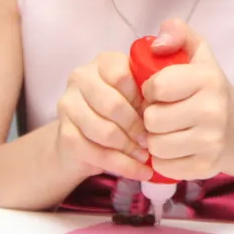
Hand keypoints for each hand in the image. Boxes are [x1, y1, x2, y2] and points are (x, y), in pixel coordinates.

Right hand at [54, 50, 153, 180]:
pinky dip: (123, 166)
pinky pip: (96, 154)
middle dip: (136, 127)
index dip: (141, 98)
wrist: (84, 139)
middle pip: (112, 104)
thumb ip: (151, 92)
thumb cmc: (121, 111)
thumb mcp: (137, 95)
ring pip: (104, 131)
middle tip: (153, 141)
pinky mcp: (65, 135)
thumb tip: (168, 107)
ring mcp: (68, 106)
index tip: (157, 114)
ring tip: (146, 156)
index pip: (122, 75)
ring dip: (130, 148)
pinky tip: (140, 171)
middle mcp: (80, 78)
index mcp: (103, 62)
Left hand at [138, 20, 233, 180]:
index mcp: (207, 79)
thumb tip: (156, 44)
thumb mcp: (197, 51)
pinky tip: (174, 148)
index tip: (158, 91)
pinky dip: (163, 159)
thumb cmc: (207, 87)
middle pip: (152, 120)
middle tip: (162, 113)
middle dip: (151, 116)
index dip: (150, 90)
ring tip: (167, 131)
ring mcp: (211, 142)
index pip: (157, 87)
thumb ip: (176, 32)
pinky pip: (163, 167)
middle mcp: (213, 111)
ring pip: (156, 146)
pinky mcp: (205, 167)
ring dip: (154, 139)